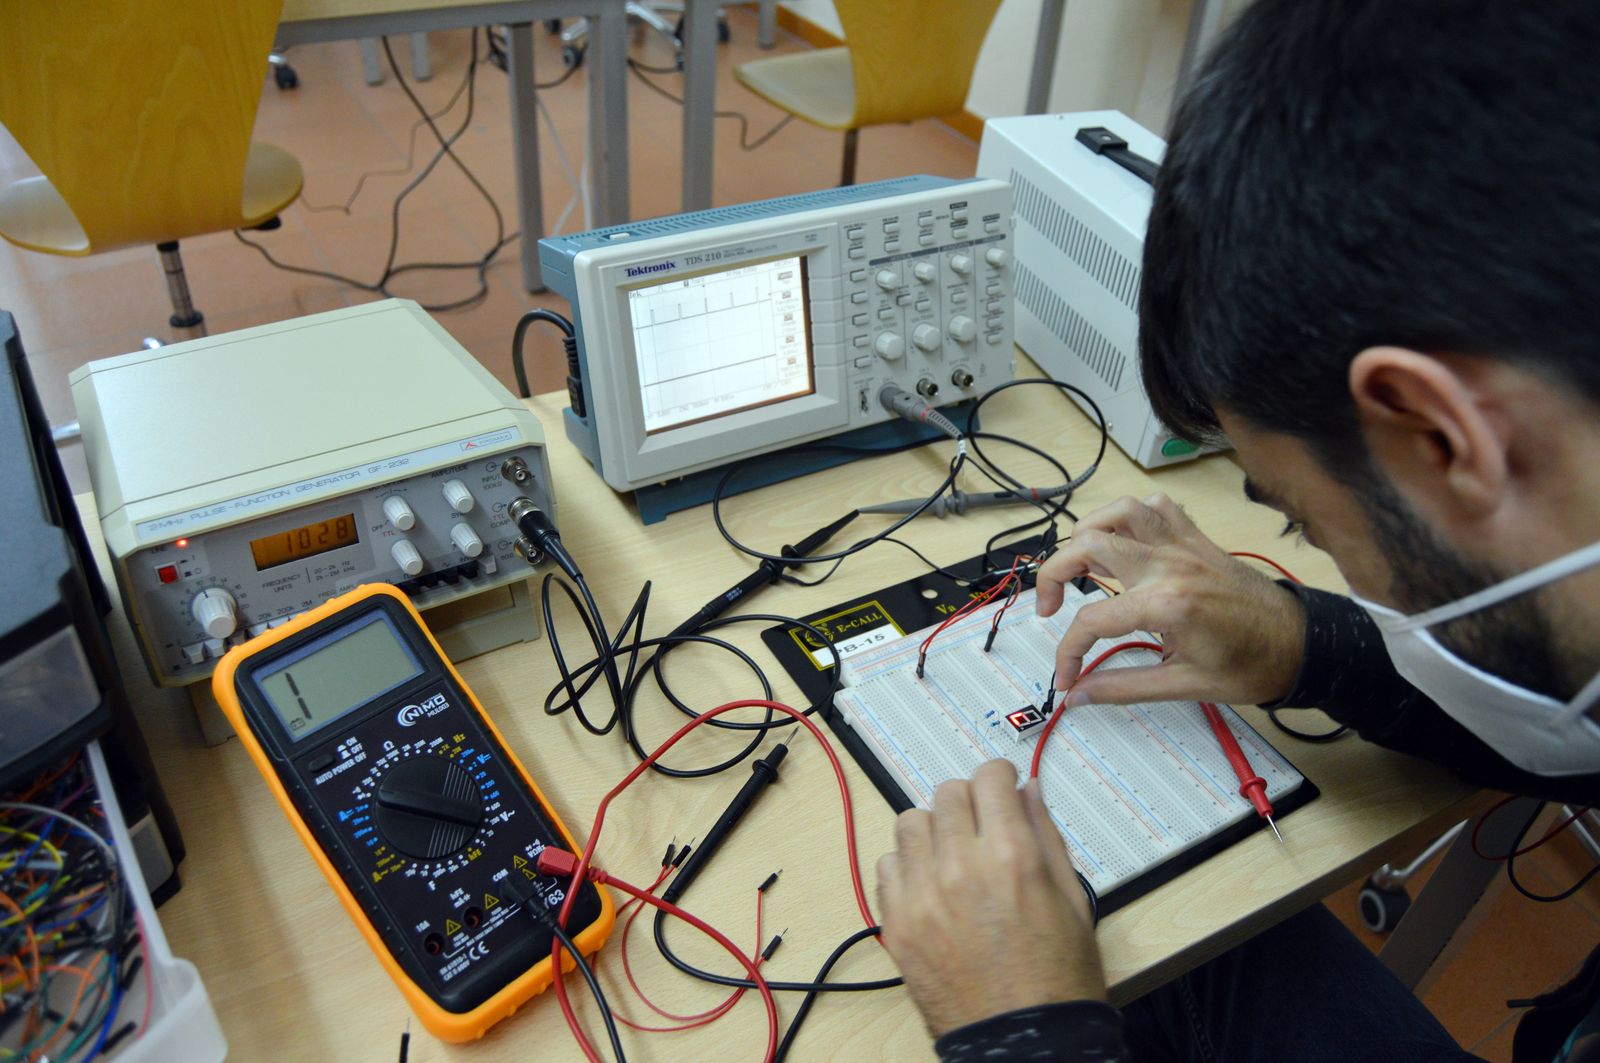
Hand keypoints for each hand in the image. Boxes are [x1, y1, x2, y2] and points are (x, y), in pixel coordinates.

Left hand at [876, 759, 1104, 1038]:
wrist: (1024, 1043)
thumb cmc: (1057, 981)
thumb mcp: (1072, 899)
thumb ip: (1046, 834)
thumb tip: (1028, 791)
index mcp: (1012, 856)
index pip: (990, 778)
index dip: (999, 776)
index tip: (1001, 784)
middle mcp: (961, 867)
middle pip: (946, 793)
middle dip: (968, 799)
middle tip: (980, 821)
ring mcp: (923, 896)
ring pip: (909, 822)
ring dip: (932, 827)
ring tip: (951, 851)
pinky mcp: (898, 925)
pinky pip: (886, 865)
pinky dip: (906, 865)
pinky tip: (930, 883)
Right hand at [1035, 493, 1306, 706]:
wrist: (1301, 644)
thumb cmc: (1251, 666)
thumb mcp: (1184, 685)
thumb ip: (1123, 687)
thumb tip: (1078, 696)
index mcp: (1166, 605)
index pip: (1091, 622)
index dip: (1067, 652)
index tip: (1066, 677)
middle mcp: (1170, 565)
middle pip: (1087, 546)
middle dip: (1052, 575)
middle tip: (1050, 607)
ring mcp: (1184, 546)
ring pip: (1119, 511)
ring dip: (1088, 532)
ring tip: (1079, 563)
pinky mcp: (1197, 540)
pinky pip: (1157, 507)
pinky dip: (1132, 515)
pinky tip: (1125, 540)